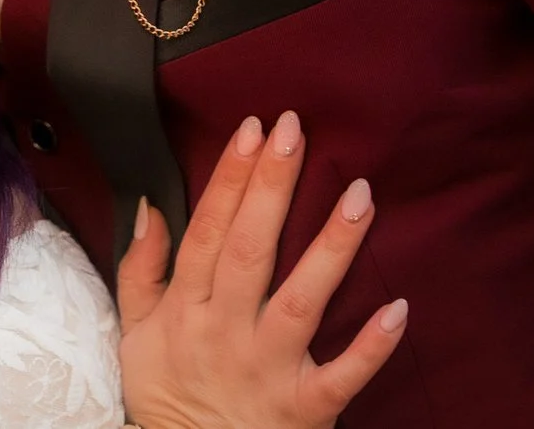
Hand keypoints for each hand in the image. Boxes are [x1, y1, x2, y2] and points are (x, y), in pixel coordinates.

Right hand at [117, 111, 406, 428]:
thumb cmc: (167, 391)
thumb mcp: (135, 329)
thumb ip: (141, 267)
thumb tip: (149, 207)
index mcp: (187, 306)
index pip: (208, 229)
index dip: (228, 178)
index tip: (250, 131)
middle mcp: (226, 329)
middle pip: (251, 249)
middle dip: (272, 187)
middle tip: (295, 133)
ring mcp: (268, 366)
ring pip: (301, 300)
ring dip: (331, 248)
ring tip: (360, 196)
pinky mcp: (305, 406)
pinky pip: (342, 375)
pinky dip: (371, 347)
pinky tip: (398, 308)